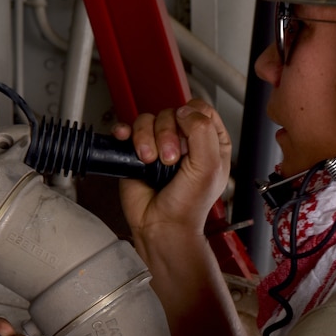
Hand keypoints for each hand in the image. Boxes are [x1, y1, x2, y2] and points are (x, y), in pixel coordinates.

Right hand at [112, 99, 231, 241]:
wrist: (161, 226)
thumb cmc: (188, 205)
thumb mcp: (209, 166)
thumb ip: (202, 131)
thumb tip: (184, 111)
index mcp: (210, 142)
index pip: (201, 109)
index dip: (191, 117)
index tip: (187, 137)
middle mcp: (186, 140)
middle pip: (172, 112)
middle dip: (167, 134)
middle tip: (169, 159)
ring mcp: (160, 145)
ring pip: (148, 119)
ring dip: (146, 138)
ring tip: (150, 161)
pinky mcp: (137, 152)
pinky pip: (128, 128)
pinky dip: (125, 132)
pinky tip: (127, 141)